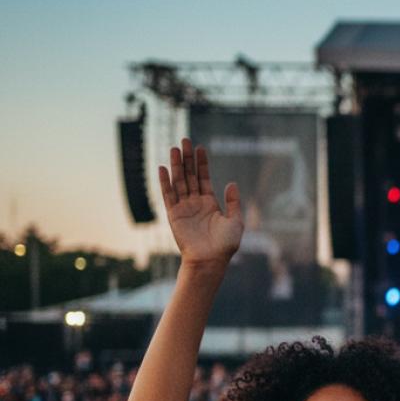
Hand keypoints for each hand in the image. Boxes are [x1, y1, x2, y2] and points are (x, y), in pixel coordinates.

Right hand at [158, 138, 243, 265]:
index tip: (200, 147)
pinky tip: (163, 168)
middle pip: (190, 176)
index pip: (204, 178)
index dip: (202, 163)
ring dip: (176, 165)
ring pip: (179, 182)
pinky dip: (165, 182)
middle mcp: (195, 203)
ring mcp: (184, 208)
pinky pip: (168, 195)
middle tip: (185, 140)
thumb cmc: (225, 245)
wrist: (210, 260)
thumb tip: (231, 183)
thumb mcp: (235, 221)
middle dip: (188, 158)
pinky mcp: (174, 215)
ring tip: (174, 148)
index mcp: (210, 203)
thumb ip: (233, 202)